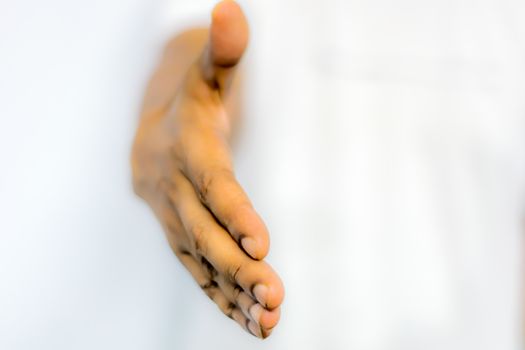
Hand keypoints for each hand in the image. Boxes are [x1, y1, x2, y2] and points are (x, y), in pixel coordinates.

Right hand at [131, 0, 283, 338]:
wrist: (153, 130)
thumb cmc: (194, 100)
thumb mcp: (210, 73)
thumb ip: (223, 51)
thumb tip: (230, 10)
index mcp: (184, 147)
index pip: (212, 183)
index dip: (235, 213)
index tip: (262, 245)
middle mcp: (171, 187)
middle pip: (204, 233)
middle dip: (238, 267)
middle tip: (275, 299)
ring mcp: (171, 217)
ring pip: (199, 261)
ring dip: (232, 293)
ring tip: (268, 322)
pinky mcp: (177, 236)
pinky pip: (197, 272)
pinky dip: (221, 297)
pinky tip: (248, 321)